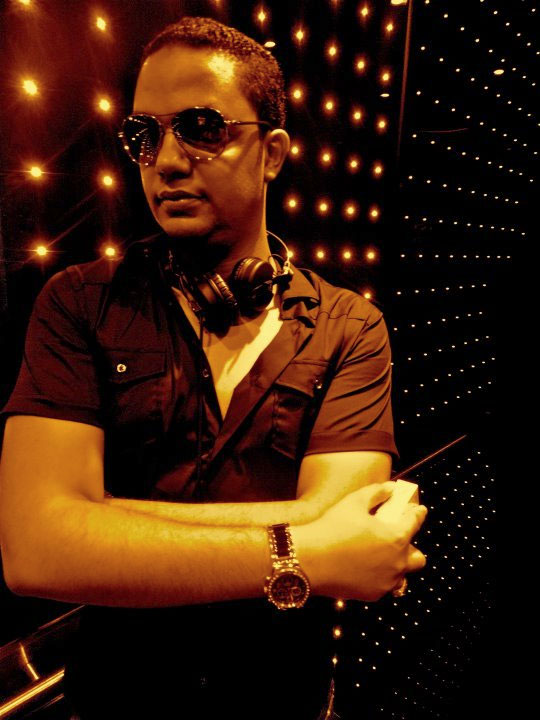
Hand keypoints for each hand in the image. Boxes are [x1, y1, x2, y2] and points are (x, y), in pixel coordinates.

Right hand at [293, 482, 427, 601]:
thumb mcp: (354, 502)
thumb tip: (390, 488)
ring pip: (402, 575)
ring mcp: (386, 581)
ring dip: (397, 565)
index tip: (418, 510)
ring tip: (381, 556)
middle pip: (418, 558)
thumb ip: (376, 492)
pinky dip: (380, 576)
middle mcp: (397, 562)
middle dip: (411, 547)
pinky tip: (366, 567)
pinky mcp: (373, 594)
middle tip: (396, 539)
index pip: (415, 522)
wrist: (310, 560)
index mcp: (396, 537)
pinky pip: (385, 585)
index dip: (418, 513)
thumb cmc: (332, 527)